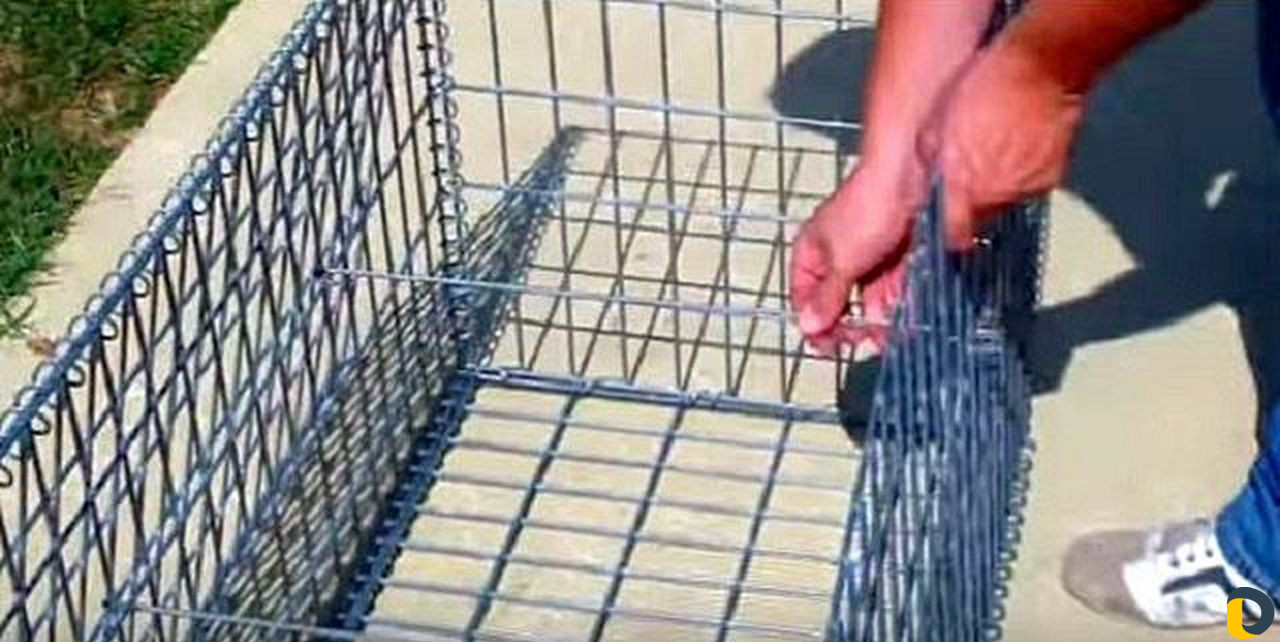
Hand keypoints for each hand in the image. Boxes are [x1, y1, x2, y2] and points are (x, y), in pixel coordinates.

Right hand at [790, 162, 923, 354]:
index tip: (831, 347)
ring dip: (878, 319)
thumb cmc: (869, 207)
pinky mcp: (897, 255)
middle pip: (838, 303)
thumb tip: (808, 327)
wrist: (915, 176)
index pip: (805, 299)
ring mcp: (869, 256)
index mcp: (812, 253)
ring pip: (869, 298)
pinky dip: (898, 304)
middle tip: (865, 342)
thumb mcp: (842, 261)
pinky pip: (894, 287)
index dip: (816, 324)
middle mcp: (838, 256)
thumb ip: (827, 298)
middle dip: (851, 325)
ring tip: (889, 334)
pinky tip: (905, 317)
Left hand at [924, 40, 1084, 249]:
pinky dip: (1021, 175)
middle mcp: (999, 195)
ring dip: (997, 187)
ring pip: (1005, 201)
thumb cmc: (983, 87)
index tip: (944, 223)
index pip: (955, 236)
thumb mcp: (936, 128)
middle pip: (981, 218)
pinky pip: (1028, 186)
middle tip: (970, 174)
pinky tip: (1017, 149)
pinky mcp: (1052, 176)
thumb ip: (932, 167)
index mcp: (966, 185)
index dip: (948, 231)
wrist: (1041, 66)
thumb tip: (923, 191)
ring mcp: (1027, 187)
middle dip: (972, 202)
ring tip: (995, 154)